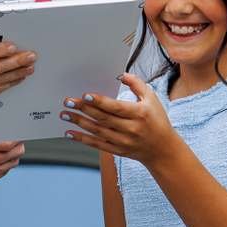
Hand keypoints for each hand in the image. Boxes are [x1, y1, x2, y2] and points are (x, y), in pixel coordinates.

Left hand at [60, 74, 178, 166]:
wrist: (162, 150)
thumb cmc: (157, 120)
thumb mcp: (152, 99)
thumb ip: (138, 85)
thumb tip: (122, 75)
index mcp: (139, 114)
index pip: (116, 107)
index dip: (100, 101)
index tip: (85, 95)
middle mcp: (131, 129)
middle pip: (103, 118)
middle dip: (84, 109)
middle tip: (68, 101)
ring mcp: (123, 141)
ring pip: (97, 131)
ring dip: (79, 122)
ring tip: (64, 114)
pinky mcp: (117, 150)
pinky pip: (97, 145)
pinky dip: (82, 139)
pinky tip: (69, 133)